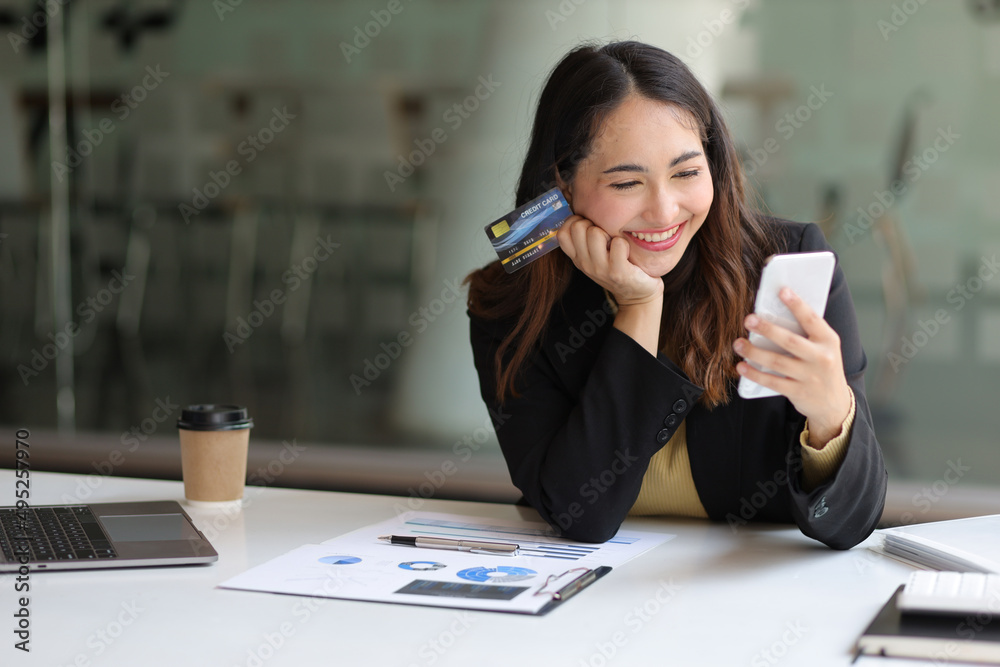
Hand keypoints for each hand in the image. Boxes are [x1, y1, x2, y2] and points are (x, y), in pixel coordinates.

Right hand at [556, 215, 662, 305]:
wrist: (637, 294)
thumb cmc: (617, 267)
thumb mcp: (595, 257)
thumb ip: (586, 239)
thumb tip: (583, 208)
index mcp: (577, 258)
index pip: (562, 233)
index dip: (574, 222)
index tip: (588, 226)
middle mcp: (584, 263)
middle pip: (578, 227)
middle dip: (593, 224)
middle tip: (604, 236)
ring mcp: (599, 269)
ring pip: (595, 233)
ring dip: (608, 233)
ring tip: (614, 244)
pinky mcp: (617, 272)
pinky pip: (618, 244)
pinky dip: (625, 243)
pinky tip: (627, 252)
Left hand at [732, 288, 851, 446]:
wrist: (834, 404)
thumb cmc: (823, 367)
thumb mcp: (825, 348)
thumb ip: (808, 332)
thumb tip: (777, 310)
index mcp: (829, 341)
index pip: (812, 320)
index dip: (797, 305)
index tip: (782, 291)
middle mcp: (821, 358)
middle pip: (790, 341)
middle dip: (767, 329)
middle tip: (748, 319)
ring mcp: (810, 377)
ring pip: (777, 362)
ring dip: (754, 352)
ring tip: (738, 344)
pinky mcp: (798, 392)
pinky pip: (772, 382)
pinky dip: (755, 374)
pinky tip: (741, 366)